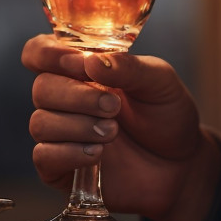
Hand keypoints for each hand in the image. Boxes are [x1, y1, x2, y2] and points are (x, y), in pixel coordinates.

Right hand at [24, 34, 220, 220]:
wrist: (181, 165)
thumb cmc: (167, 116)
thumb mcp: (159, 81)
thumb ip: (128, 67)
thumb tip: (92, 61)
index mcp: (80, 69)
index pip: (38, 52)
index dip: (48, 54)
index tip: (80, 64)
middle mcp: (64, 99)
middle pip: (41, 88)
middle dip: (77, 96)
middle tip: (114, 106)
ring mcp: (60, 134)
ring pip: (41, 123)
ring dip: (78, 126)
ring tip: (113, 132)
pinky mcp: (60, 168)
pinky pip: (44, 157)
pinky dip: (69, 153)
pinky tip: (97, 154)